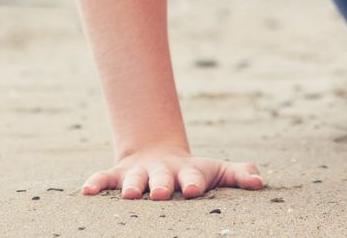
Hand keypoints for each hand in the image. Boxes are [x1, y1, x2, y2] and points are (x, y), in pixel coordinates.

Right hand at [81, 145, 264, 199]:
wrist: (159, 153)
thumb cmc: (192, 172)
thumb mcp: (215, 171)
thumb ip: (237, 175)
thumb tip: (260, 182)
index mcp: (186, 173)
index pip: (192, 177)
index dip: (194, 182)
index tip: (195, 189)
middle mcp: (162, 173)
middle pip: (162, 178)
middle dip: (162, 185)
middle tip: (161, 193)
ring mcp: (139, 174)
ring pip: (134, 179)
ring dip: (132, 186)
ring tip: (132, 193)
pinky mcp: (118, 176)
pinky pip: (104, 178)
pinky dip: (96, 183)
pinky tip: (86, 191)